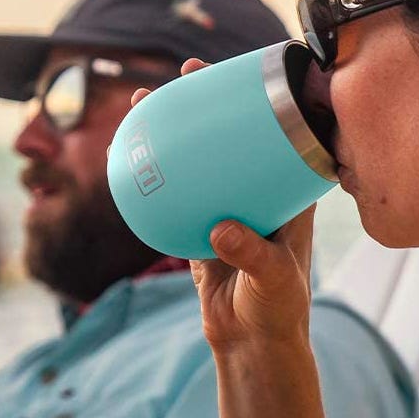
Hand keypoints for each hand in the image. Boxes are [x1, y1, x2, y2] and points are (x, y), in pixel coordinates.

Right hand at [131, 60, 316, 351]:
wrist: (254, 345)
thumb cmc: (280, 310)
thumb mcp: (274, 279)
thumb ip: (253, 254)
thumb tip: (221, 230)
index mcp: (288, 194)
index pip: (276, 133)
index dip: (256, 98)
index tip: (233, 72)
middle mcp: (258, 193)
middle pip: (232, 136)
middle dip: (207, 102)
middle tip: (183, 74)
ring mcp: (227, 208)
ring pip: (201, 160)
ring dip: (177, 131)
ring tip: (148, 103)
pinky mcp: (200, 229)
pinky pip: (177, 194)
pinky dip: (157, 175)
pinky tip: (131, 157)